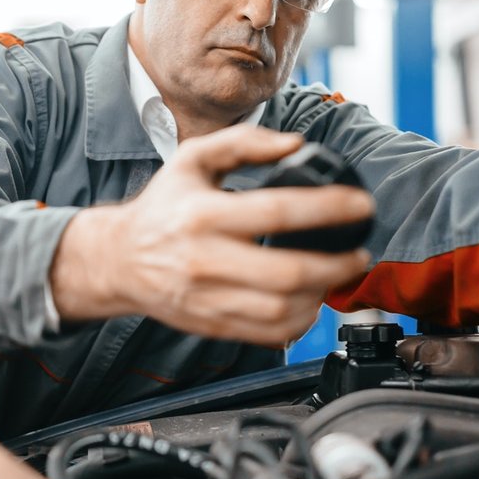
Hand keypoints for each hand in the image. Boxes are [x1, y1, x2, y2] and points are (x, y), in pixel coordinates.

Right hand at [51, 126, 372, 346]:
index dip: (328, 209)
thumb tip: (295, 145)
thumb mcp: (192, 159)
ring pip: (281, 309)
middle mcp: (204, 260)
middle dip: (336, 264)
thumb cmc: (161, 208)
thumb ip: (243, 144)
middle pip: (287, 271)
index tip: (359, 205)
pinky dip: (300, 322)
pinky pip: (268, 334)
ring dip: (322, 294)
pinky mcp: (212, 325)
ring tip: (335, 275)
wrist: (118, 260)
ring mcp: (207, 298)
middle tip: (358, 253)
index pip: (276, 212)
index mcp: (202, 214)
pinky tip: (309, 301)